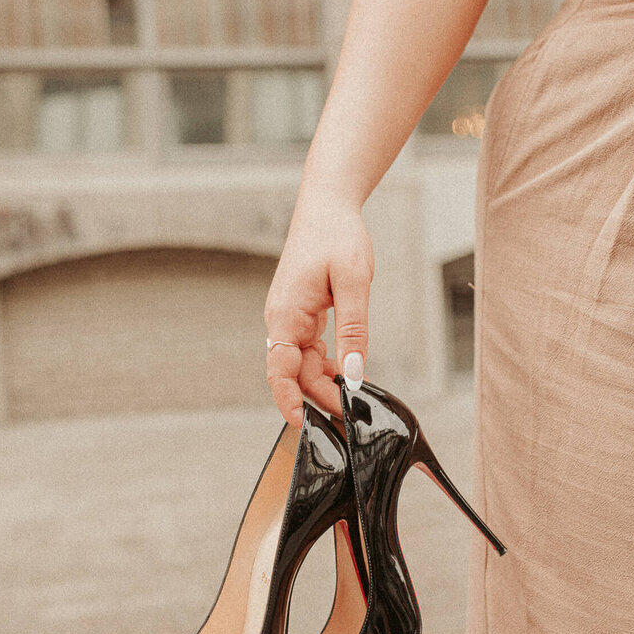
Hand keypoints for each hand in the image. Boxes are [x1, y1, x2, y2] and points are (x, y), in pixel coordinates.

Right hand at [264, 192, 373, 427]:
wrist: (327, 208)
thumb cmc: (336, 237)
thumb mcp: (353, 284)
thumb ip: (353, 330)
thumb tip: (353, 373)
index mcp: (286, 315)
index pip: (279, 370)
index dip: (288, 401)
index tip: (303, 425)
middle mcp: (282, 320)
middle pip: (295, 372)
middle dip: (319, 397)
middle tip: (351, 417)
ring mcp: (290, 318)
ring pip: (303, 363)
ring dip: (324, 383)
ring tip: (351, 402)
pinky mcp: (301, 315)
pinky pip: (309, 349)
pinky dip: (325, 364)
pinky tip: (345, 373)